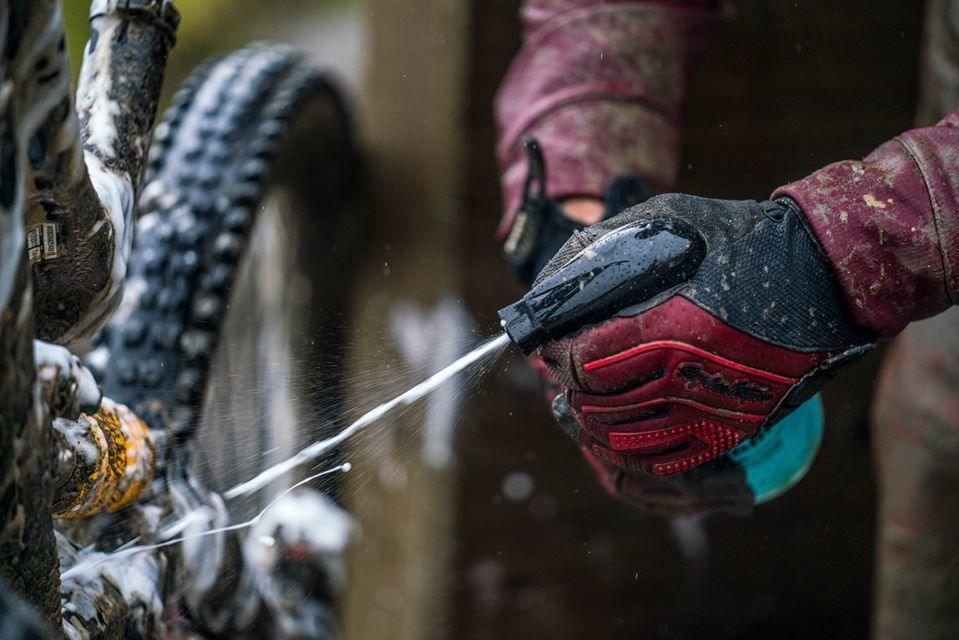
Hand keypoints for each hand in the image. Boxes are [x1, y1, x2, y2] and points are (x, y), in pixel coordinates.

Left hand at [530, 194, 872, 476]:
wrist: (823, 273)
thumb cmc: (736, 238)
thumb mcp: (662, 224)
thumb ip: (599, 255)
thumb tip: (548, 293)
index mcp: (668, 325)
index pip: (581, 363)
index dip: (555, 357)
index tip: (549, 345)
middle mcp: (688, 375)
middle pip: (594, 406)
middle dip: (568, 388)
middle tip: (564, 372)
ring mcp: (712, 407)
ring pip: (622, 439)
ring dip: (594, 419)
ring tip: (588, 394)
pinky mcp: (731, 426)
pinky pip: (665, 457)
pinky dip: (632, 446)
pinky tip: (624, 421)